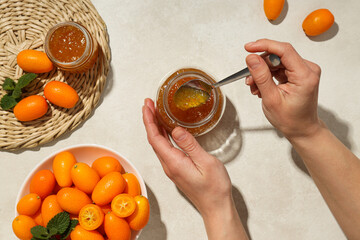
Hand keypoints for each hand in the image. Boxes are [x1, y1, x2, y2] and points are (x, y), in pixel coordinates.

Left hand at [142, 98, 247, 238]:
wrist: (216, 206)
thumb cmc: (214, 188)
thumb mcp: (206, 162)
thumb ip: (190, 145)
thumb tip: (176, 130)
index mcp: (173, 162)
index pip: (155, 138)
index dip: (149, 120)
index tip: (147, 106)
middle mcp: (169, 165)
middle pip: (153, 139)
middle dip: (149, 120)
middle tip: (149, 103)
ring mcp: (172, 167)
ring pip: (158, 143)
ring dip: (155, 126)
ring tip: (155, 111)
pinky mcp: (177, 168)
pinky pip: (165, 148)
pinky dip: (162, 135)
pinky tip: (166, 129)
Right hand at [244, 39, 321, 138]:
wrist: (301, 129)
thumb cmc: (291, 119)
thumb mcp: (271, 99)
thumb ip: (261, 76)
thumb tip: (252, 58)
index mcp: (305, 75)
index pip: (284, 50)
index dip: (265, 45)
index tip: (249, 48)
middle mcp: (308, 69)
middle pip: (279, 56)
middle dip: (260, 65)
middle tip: (249, 78)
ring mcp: (304, 71)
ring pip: (276, 62)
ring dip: (262, 72)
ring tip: (255, 87)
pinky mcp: (298, 74)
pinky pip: (279, 67)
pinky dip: (267, 75)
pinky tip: (261, 86)